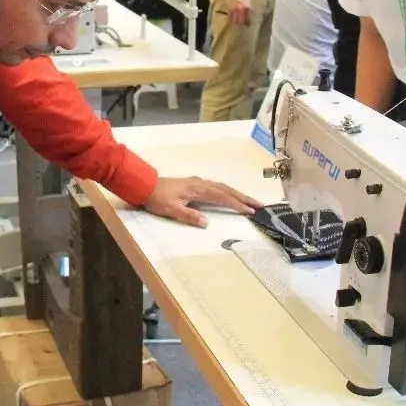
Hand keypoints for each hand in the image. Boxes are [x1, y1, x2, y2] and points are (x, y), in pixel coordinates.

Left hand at [143, 176, 263, 227]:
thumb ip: (189, 216)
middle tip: (260, 205)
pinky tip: (229, 196)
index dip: (237, 204)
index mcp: (198, 189)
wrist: (144, 185)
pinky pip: (216, 187)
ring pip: (222, 187)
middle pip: (227, 190)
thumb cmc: (158, 198)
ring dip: (237, 194)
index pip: (222, 197)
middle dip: (244, 198)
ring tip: (250, 202)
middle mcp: (201, 183)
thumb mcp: (172, 210)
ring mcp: (198, 183)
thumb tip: (207, 223)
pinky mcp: (194, 184)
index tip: (251, 211)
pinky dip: (227, 192)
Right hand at [224, 0, 251, 26]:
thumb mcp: (248, 0)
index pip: (248, 19)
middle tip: (242, 25)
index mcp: (247, 8)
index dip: (247, 23)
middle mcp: (241, 10)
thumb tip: (250, 14)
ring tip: (237, 23)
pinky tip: (232, 19)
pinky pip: (230, 17)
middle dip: (242, 24)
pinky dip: (231, 19)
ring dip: (236, 23)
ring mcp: (235, 10)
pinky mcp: (229, 9)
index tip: (247, 25)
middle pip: (241, 21)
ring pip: (235, 21)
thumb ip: (249, 8)